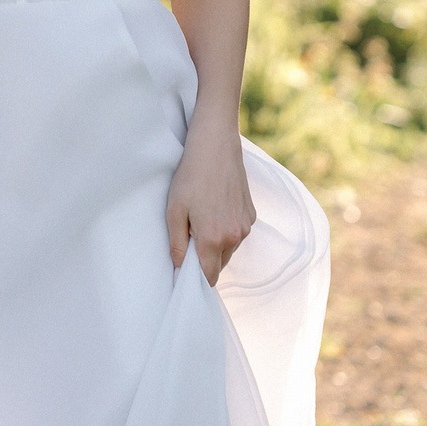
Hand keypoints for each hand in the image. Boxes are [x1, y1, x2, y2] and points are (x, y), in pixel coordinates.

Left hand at [164, 126, 255, 284]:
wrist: (215, 147)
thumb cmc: (190, 176)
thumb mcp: (174, 210)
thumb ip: (177, 243)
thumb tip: (179, 267)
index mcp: (213, 239)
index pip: (209, 276)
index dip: (196, 279)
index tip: (185, 273)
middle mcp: (234, 237)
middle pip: (220, 264)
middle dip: (205, 259)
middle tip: (189, 237)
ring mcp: (246, 226)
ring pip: (230, 249)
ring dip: (217, 244)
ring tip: (202, 218)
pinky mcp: (252, 214)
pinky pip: (238, 233)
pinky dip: (227, 230)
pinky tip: (215, 209)